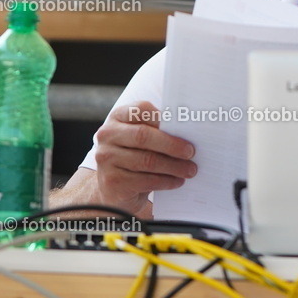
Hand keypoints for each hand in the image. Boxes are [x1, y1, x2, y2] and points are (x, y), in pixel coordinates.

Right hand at [92, 100, 196, 215]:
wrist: (116, 188)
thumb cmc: (136, 156)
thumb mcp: (142, 139)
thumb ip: (158, 130)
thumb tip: (188, 131)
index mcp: (117, 117)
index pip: (140, 109)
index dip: (163, 117)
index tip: (183, 126)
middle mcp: (107, 135)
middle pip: (143, 136)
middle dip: (172, 145)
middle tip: (191, 152)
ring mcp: (106, 159)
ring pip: (147, 161)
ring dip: (174, 166)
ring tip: (190, 170)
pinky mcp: (112, 182)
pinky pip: (145, 181)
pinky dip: (166, 181)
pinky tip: (177, 181)